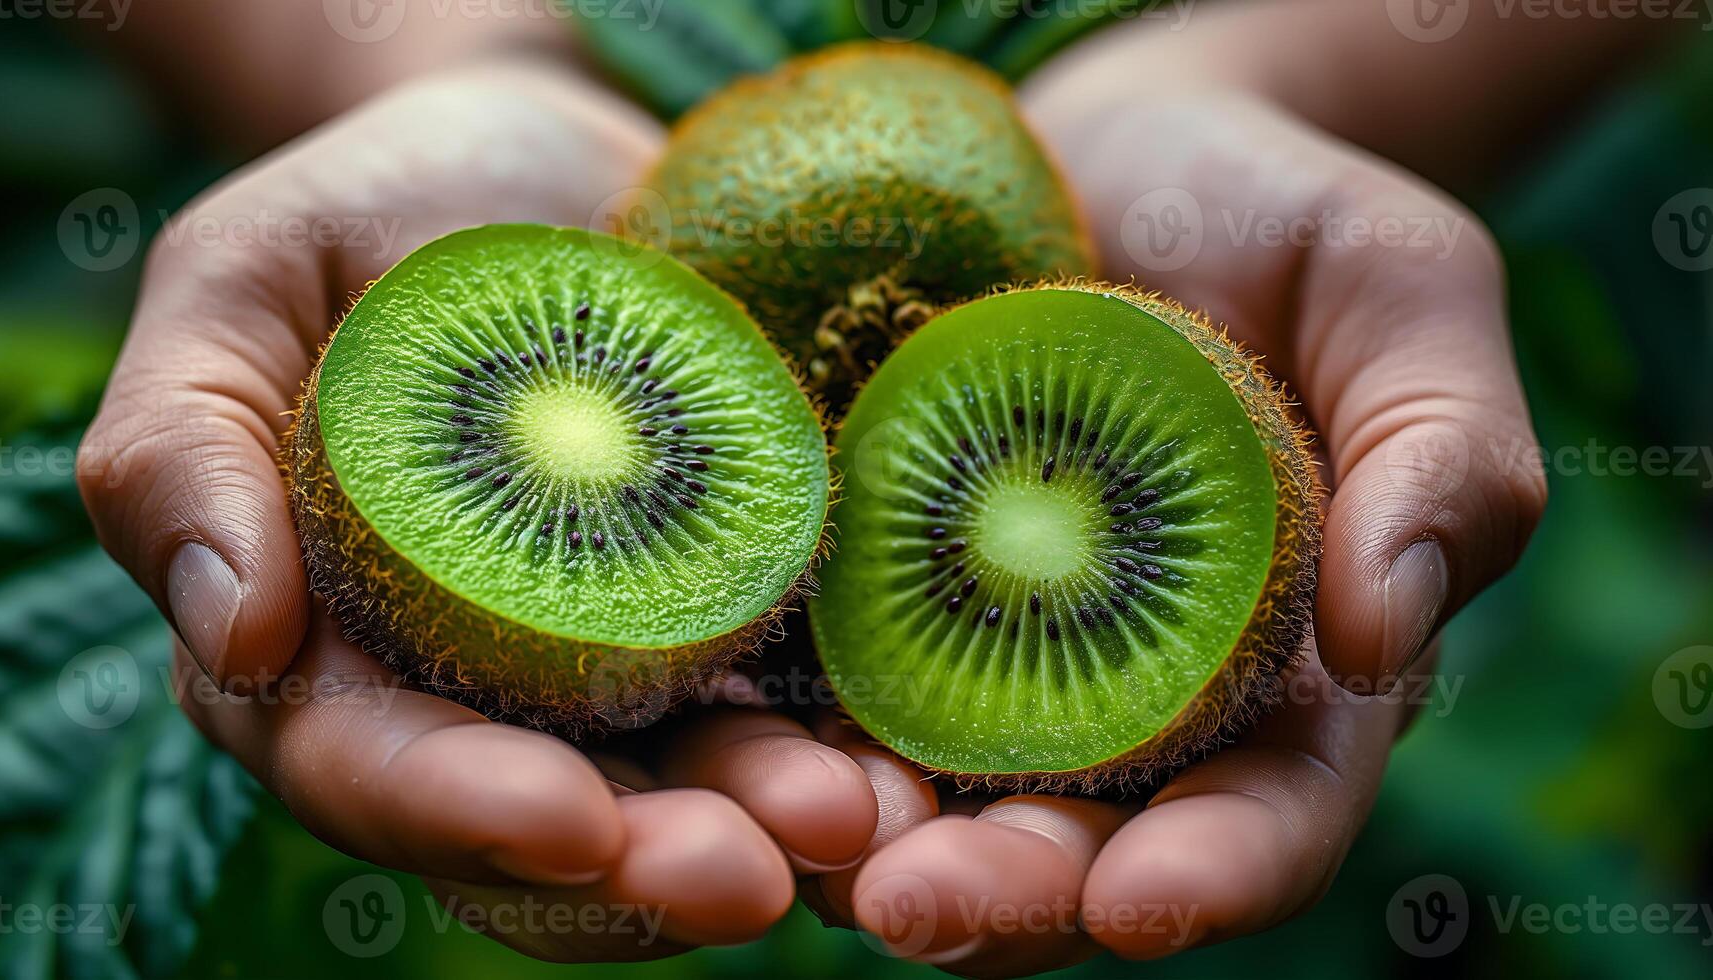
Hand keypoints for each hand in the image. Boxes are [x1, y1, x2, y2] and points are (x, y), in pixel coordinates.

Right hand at [77, 61, 877, 960]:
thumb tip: (232, 638)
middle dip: (646, 868)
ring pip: (688, 796)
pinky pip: (795, 707)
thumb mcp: (239, 283)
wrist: (551, 169)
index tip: (568, 823)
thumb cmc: (370, 216)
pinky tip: (918, 759)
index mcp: (330, 653)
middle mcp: (481, 696)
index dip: (461, 812)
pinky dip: (851, 743)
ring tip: (859, 826)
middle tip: (751, 876)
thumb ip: (181, 449)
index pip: (375, 770)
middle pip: (551, 831)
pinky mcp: (741, 618)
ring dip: (771, 834)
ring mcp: (624, 669)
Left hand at [801, 80, 1547, 975]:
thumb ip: (1443, 459)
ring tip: (799, 846)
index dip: (1214, 874)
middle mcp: (1123, 690)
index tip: (1139, 903)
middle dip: (1005, 893)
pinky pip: (809, 674)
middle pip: (1075, 840)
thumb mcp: (1400, 292)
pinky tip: (721, 737)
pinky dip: (769, 723)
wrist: (1106, 151)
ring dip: (864, 846)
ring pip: (927, 792)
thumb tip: (1387, 642)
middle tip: (915, 908)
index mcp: (1284, 666)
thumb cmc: (1281, 213)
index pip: (1268, 812)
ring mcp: (978, 645)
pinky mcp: (862, 583)